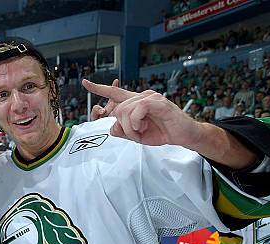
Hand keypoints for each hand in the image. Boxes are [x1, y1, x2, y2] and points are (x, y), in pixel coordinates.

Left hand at [82, 78, 201, 147]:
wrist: (184, 136)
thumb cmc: (162, 133)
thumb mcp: (137, 135)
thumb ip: (123, 130)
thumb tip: (112, 127)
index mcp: (136, 103)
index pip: (115, 93)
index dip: (99, 88)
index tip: (85, 82)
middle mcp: (142, 96)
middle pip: (117, 108)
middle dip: (122, 126)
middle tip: (135, 134)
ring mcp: (150, 97)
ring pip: (125, 110)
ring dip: (130, 127)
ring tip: (141, 132)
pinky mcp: (158, 102)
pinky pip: (138, 109)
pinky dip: (136, 122)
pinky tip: (143, 127)